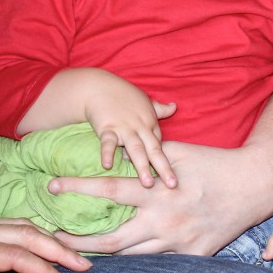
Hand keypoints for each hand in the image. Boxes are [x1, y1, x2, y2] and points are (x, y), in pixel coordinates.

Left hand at [0, 219, 91, 272]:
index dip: (43, 268)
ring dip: (46, 237)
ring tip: (70, 253)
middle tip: (81, 263)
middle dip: (55, 247)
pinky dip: (32, 231)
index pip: (16, 255)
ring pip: (18, 223)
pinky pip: (10, 223)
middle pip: (23, 232)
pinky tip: (44, 241)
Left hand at [48, 139, 272, 255]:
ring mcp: (178, 242)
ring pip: (131, 258)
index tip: (51, 186)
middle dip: (79, 241)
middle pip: (111, 238)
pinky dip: (137, 264)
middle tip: (53, 237)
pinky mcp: (192, 256)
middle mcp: (162, 220)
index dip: (77, 188)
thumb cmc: (210, 161)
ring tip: (78, 254)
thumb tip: (118, 152)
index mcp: (155, 190)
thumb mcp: (174, 151)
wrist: (253, 185)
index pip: (107, 189)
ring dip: (104, 257)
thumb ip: (145, 156)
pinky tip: (119, 265)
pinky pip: (159, 265)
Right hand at [84, 73, 176, 188]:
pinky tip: (107, 165)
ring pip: (135, 149)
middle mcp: (139, 127)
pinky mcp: (107, 128)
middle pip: (153, 149)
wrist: (98, 87)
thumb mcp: (144, 100)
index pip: (160, 145)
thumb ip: (159, 108)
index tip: (172, 179)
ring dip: (141, 165)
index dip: (165, 161)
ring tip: (147, 183)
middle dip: (162, 167)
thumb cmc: (122, 94)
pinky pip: (108, 142)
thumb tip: (175, 107)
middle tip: (172, 185)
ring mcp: (124, 128)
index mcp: (149, 122)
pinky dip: (107, 153)